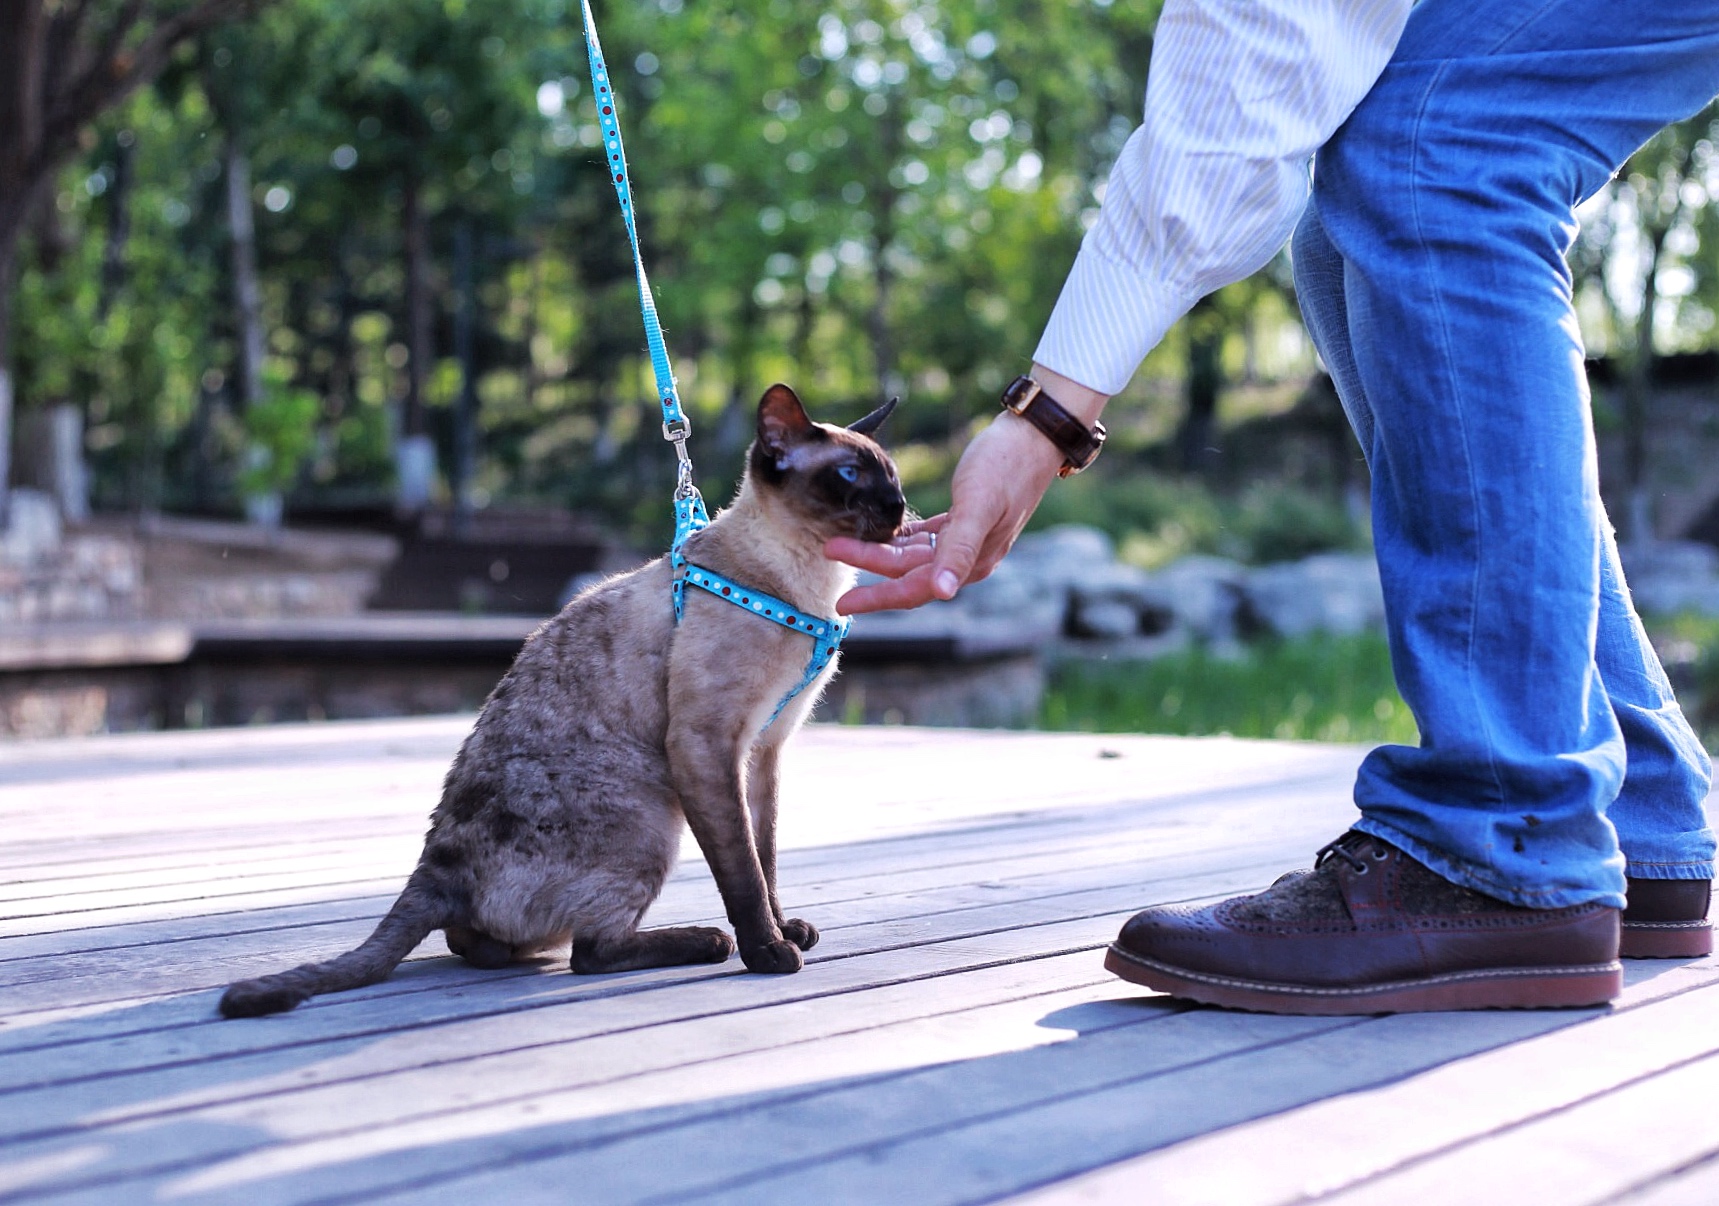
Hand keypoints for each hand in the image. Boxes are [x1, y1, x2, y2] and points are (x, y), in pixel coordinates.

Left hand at [826, 410, 1065, 612]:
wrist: (1035, 435)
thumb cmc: (1006, 465)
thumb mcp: (978, 505)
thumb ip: (958, 548)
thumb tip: (944, 591)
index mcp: (971, 561)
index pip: (914, 588)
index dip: (877, 595)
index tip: (842, 599)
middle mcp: (968, 557)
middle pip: (908, 572)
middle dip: (868, 565)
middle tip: (829, 551)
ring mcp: (968, 538)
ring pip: (914, 556)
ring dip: (881, 550)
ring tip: (846, 541)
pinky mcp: (966, 517)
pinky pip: (928, 538)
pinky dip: (904, 538)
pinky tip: (885, 533)